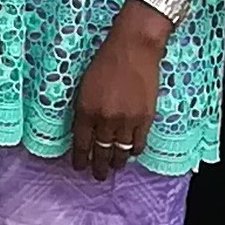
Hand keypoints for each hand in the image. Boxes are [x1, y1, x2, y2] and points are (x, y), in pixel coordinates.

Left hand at [67, 11, 166, 177]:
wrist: (134, 49)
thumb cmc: (106, 61)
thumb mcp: (84, 85)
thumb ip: (84, 109)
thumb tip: (85, 129)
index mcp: (86, 109)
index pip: (81, 142)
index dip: (80, 157)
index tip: (79, 166)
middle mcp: (105, 119)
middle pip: (101, 150)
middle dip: (98, 165)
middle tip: (97, 175)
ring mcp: (126, 120)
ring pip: (120, 150)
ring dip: (116, 161)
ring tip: (114, 168)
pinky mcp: (145, 118)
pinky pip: (138, 143)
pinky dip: (133, 150)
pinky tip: (130, 152)